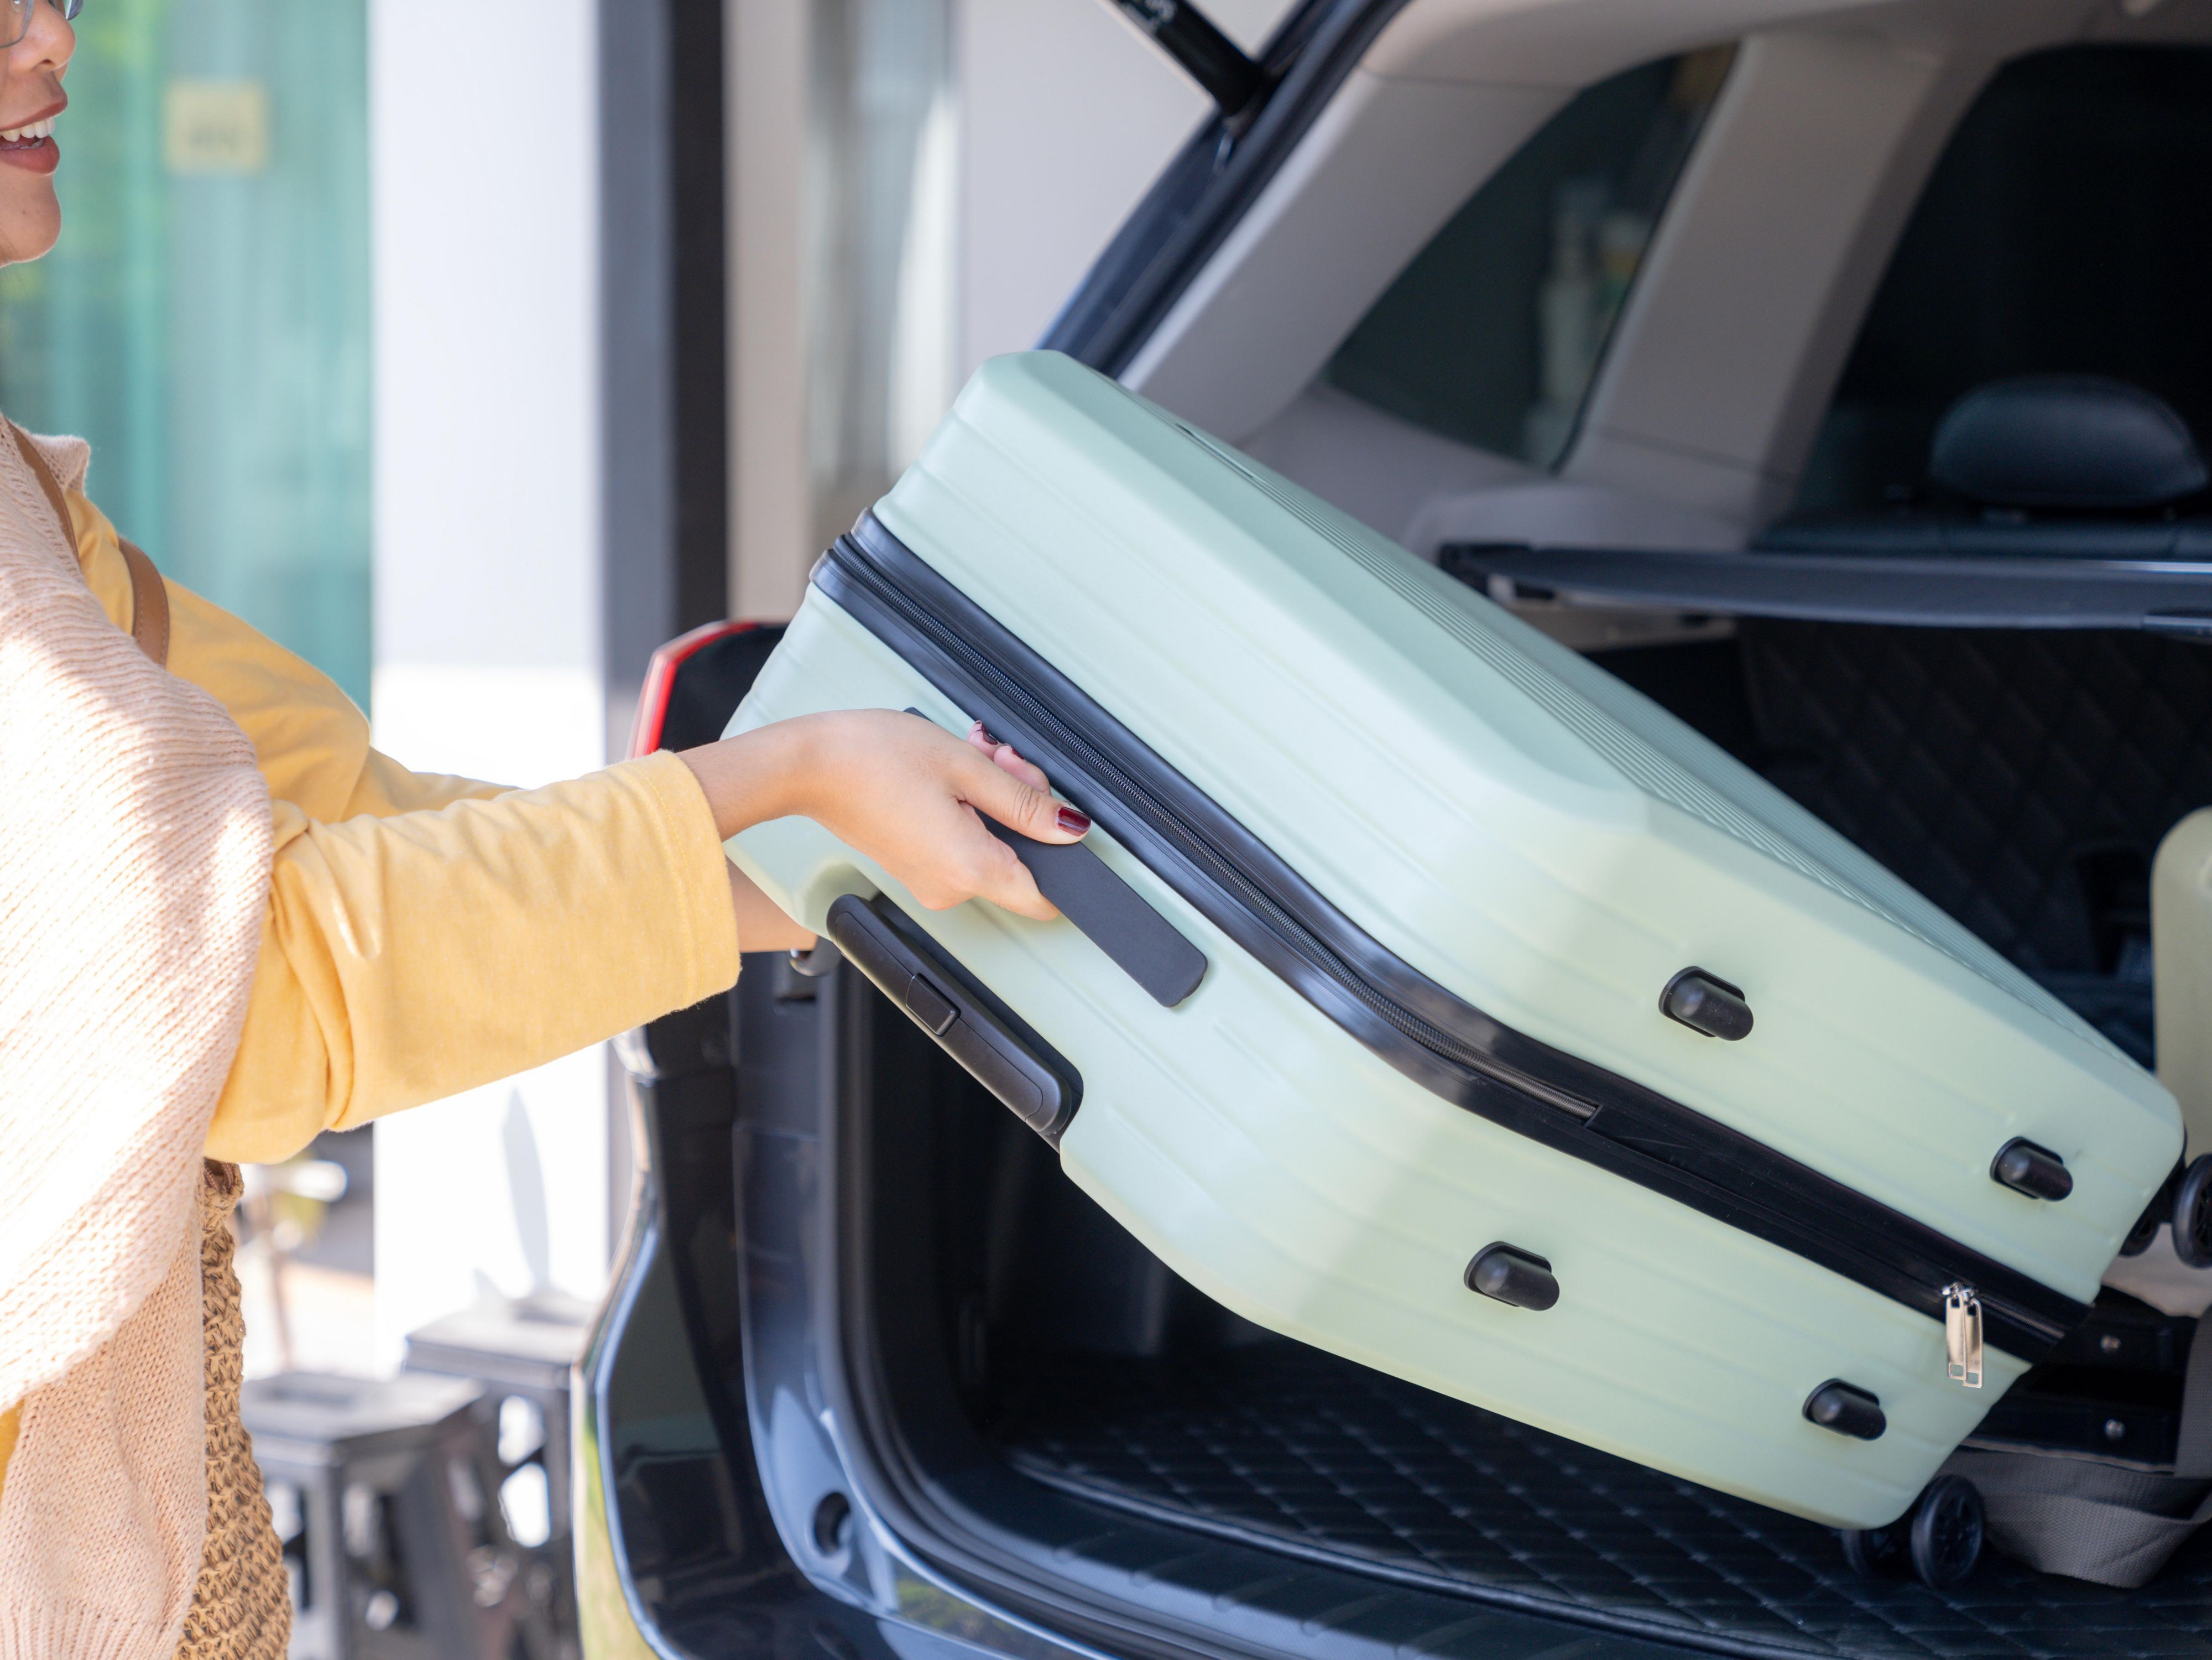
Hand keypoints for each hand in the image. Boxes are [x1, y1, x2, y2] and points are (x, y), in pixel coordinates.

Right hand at [680, 710, 1088, 927]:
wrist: (807, 764)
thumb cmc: (873, 757)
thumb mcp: (966, 765)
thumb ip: (1026, 802)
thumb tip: (1071, 829)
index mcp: (969, 868)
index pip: (1044, 898)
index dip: (1061, 857)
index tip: (1053, 815)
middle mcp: (950, 888)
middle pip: (1020, 859)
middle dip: (1023, 805)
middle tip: (1001, 759)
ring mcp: (930, 881)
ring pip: (992, 846)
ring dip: (993, 799)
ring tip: (972, 758)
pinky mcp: (915, 868)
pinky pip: (962, 845)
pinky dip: (968, 810)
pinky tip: (952, 775)